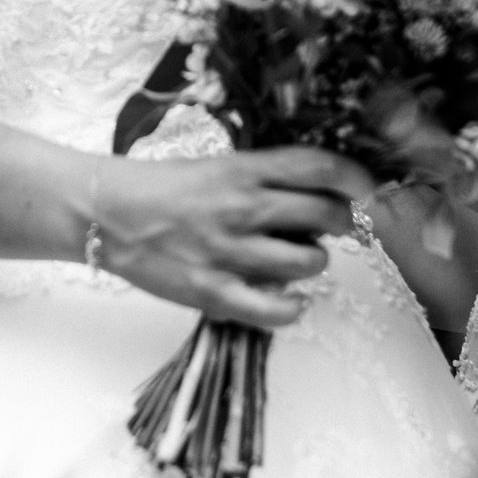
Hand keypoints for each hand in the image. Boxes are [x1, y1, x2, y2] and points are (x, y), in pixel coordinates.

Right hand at [90, 148, 373, 328]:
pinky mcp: (213, 292)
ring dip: (313, 261)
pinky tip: (288, 299)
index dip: (357, 178)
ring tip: (294, 258)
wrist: (107, 213)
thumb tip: (320, 197)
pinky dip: (292, 307)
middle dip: (341, 222)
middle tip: (331, 226)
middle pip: (327, 214)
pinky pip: (276, 309)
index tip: (370, 188)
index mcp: (244, 170)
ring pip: (310, 261)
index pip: (320, 168)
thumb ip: (265, 180)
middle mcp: (243, 207)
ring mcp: (229, 252)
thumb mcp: (218, 168)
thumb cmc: (164, 188)